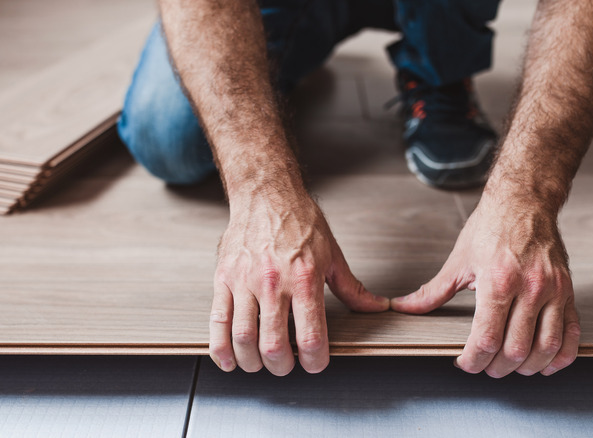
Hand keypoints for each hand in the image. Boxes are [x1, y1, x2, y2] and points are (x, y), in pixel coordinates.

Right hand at [209, 192, 389, 375]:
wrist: (266, 195)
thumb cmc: (298, 221)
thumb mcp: (332, 254)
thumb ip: (351, 288)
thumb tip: (376, 307)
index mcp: (304, 278)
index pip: (310, 336)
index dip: (314, 361)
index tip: (315, 363)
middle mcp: (273, 282)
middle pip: (273, 345)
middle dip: (282, 366)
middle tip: (286, 366)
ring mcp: (244, 281)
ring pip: (243, 338)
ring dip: (252, 362)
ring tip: (260, 363)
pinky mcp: (223, 279)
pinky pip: (217, 321)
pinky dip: (221, 348)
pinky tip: (229, 359)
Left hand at [390, 196, 580, 376]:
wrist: (524, 202)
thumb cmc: (491, 228)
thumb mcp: (457, 261)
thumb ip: (432, 291)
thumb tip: (404, 307)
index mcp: (498, 281)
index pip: (487, 339)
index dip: (473, 361)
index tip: (464, 363)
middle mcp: (529, 288)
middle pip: (515, 349)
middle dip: (496, 368)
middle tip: (484, 367)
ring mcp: (553, 291)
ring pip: (546, 347)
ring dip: (527, 367)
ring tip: (511, 368)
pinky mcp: (568, 291)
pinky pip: (572, 334)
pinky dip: (561, 356)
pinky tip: (545, 362)